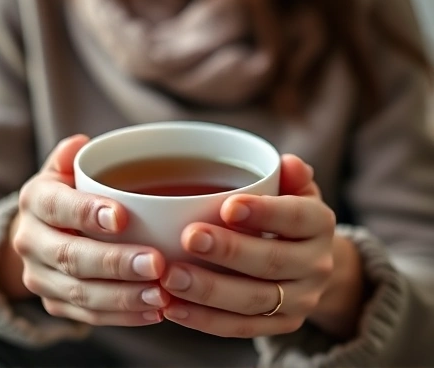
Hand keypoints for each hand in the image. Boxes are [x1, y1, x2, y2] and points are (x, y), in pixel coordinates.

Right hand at [0, 135, 168, 326]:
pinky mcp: (55, 303)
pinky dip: (122, 316)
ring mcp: (40, 277)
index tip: (122, 217)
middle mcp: (30, 242)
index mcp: (35, 202)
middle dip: (115, 263)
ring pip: (80, 293)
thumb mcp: (63, 172)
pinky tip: (153, 312)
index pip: (56, 207)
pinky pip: (88, 317)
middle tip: (156, 263)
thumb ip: (70, 159)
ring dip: (123, 297)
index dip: (86, 213)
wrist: (40, 234)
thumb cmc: (66, 197)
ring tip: (160, 295)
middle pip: (70, 256)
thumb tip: (79, 143)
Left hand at [160, 155, 339, 337]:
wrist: (309, 264)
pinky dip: (204, 320)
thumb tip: (289, 163)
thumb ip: (292, 178)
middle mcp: (317, 265)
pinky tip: (172, 306)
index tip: (227, 207)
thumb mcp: (296, 193)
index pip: (296, 218)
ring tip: (171, 277)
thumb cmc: (288, 219)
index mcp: (320, 225)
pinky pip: (240, 327)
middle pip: (272, 262)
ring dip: (210, 291)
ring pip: (254, 300)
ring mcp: (301, 301)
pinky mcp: (281, 326)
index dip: (264, 213)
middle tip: (190, 238)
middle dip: (229, 252)